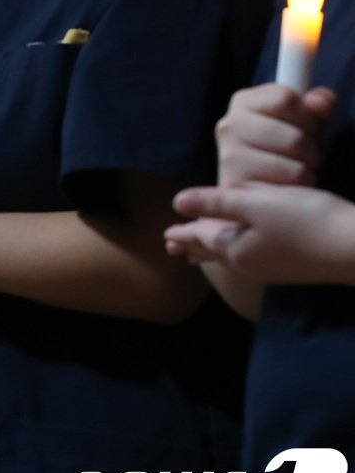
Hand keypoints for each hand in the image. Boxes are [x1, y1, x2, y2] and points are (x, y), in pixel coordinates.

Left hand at [168, 183, 354, 283]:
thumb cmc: (306, 221)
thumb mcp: (256, 204)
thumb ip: (216, 203)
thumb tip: (177, 202)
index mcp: (234, 249)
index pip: (200, 238)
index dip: (183, 234)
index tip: (166, 237)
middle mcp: (249, 264)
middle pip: (213, 253)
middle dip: (194, 248)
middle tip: (174, 250)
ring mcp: (271, 269)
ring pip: (233, 258)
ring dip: (214, 252)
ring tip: (200, 253)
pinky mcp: (292, 267)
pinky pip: (251, 260)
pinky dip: (237, 253)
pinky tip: (244, 251)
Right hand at [215, 85, 335, 186]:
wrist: (258, 184)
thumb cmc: (284, 146)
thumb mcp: (306, 118)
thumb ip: (319, 104)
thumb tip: (321, 103)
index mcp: (243, 102)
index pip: (285, 99)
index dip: (307, 116)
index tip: (302, 127)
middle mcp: (228, 127)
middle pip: (295, 139)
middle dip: (309, 151)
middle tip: (299, 155)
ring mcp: (228, 159)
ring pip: (296, 169)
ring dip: (305, 174)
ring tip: (292, 172)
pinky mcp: (235, 189)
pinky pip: (287, 191)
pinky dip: (296, 191)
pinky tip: (283, 187)